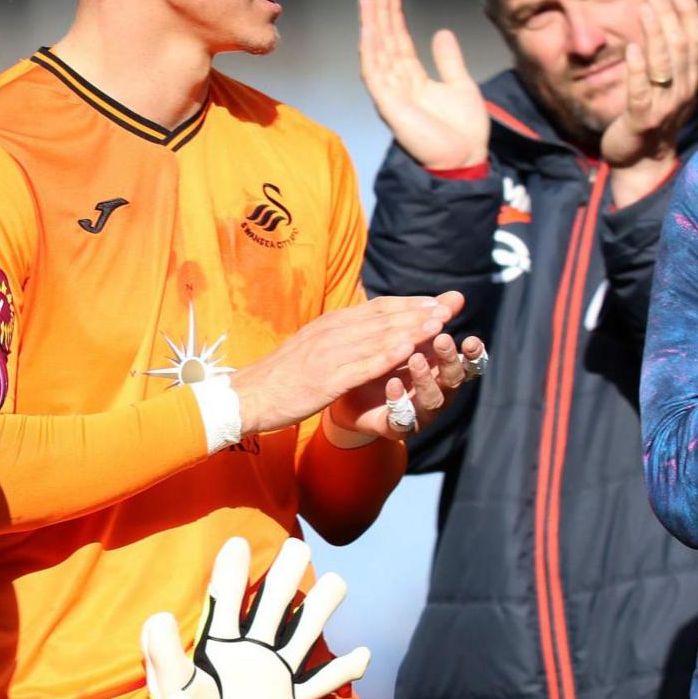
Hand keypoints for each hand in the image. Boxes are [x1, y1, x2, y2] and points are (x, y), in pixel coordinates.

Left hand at [142, 537, 368, 698]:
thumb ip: (162, 658)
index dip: (230, 573)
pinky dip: (343, 671)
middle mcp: (249, 655)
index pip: (224, 603)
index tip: (237, 541)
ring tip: (337, 582)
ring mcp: (274, 677)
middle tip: (298, 546)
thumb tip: (158, 616)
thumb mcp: (167, 692)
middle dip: (285, 576)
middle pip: (271, 607)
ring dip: (319, 610)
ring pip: (302, 635)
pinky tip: (363, 655)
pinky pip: (321, 684)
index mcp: (215, 650)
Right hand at [231, 291, 465, 436]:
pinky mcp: (326, 379)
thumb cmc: (284, 376)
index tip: (437, 301)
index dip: (409, 304)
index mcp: (330, 325)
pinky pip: (362, 365)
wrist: (247, 396)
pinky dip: (387, 355)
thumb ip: (341, 336)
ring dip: (411, 328)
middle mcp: (332, 333)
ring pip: (377, 337)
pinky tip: (409, 350)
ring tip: (439, 323)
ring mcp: (329, 355)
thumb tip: (368, 327)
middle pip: (383, 318)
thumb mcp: (314, 347)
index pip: (377, 308)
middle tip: (449, 307)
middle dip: (419, 311)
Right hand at [357, 0, 487, 172]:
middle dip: (382, 12)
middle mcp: (398, 83)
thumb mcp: (460, 85)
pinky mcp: (387, 104)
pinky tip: (368, 29)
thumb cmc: (464, 131)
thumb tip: (442, 32)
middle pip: (385, 40)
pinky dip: (370, 50)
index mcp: (414, 79)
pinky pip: (373, 72)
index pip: (399, 40)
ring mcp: (390, 93)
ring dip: (372, 24)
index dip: (395, 15)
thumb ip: (448, 60)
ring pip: (376, 52)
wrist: (465, 159)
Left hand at [600, 0, 697, 202]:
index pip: (695, 40)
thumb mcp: (675, 88)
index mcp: (691, 80)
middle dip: (669, 15)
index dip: (689, 13)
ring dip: (654, 31)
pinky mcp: (643, 119)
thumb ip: (686, 60)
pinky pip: (641, 90)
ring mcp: (665, 106)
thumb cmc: (655, 121)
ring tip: (644, 5)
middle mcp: (683, 91)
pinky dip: (637, 68)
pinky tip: (632, 47)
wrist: (642, 164)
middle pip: (681, 46)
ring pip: (664, 63)